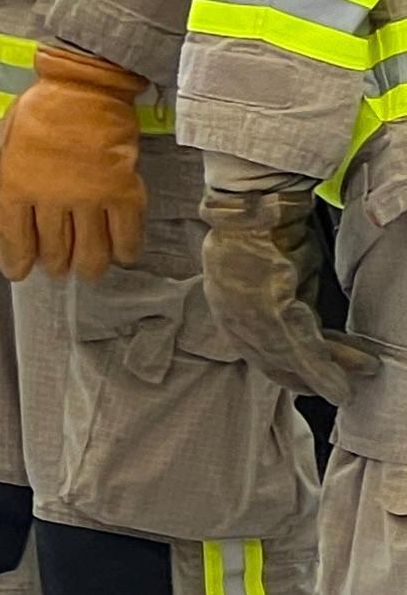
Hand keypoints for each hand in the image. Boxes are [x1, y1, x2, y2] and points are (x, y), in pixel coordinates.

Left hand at [0, 45, 146, 278]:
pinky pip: (126, 235)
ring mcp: (89, 197)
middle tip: (57, 265)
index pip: (13, 240)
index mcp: (16, 186)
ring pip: (90, 252)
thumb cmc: (41, 112)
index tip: (19, 271)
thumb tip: (1, 214)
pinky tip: (121, 255)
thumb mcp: (6, 145)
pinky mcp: (124, 191)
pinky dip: (125, 250)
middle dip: (54, 264)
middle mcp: (51, 198)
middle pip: (53, 251)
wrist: (85, 87)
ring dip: (87, 266)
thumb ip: (3, 182)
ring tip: (86, 268)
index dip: (15, 262)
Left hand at [201, 172, 379, 398]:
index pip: (259, 352)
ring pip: (293, 358)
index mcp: (230, 311)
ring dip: (331, 372)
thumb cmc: (271, 236)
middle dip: (311, 377)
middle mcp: (233, 320)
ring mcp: (247, 317)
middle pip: (275, 361)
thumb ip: (291, 302)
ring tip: (364, 374)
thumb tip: (313, 322)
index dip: (287, 370)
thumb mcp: (280, 277)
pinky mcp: (270, 309)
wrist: (257, 206)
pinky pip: (302, 345)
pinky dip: (326, 366)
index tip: (310, 381)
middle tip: (342, 388)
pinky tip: (348, 378)